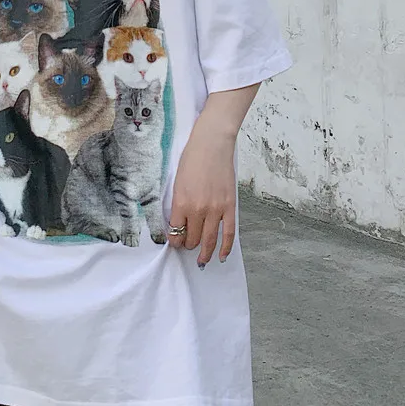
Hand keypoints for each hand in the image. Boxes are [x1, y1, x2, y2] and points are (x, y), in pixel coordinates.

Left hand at [169, 125, 236, 267]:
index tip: (175, 242)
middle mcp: (198, 209)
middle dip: (188, 245)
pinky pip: (228, 233)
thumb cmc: (191, 159)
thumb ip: (177, 203)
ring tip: (202, 260)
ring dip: (204, 253)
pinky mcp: (229, 207)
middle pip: (192, 238)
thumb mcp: (177, 182)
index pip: (176, 232)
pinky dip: (225, 248)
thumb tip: (179, 222)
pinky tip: (221, 256)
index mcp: (181, 203)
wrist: (212, 145)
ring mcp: (215, 209)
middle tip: (187, 246)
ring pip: (209, 240)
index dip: (175, 240)